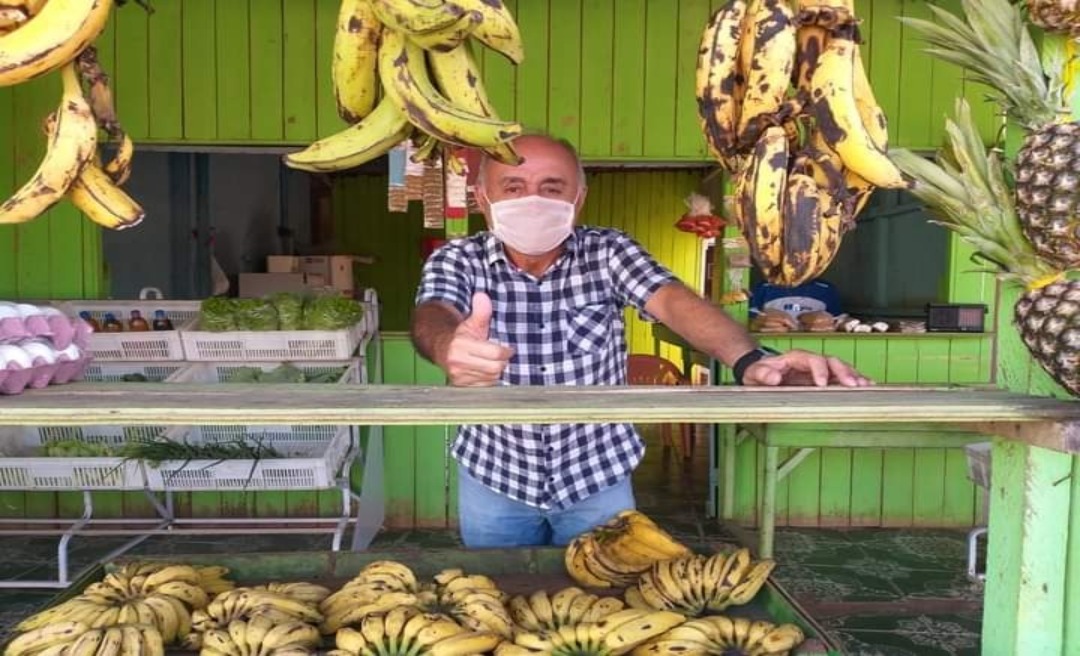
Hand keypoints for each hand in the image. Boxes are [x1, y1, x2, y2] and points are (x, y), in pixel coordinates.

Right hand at [440, 292, 513, 386]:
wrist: (441, 348)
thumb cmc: (460, 335)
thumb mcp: (471, 322)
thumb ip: (480, 311)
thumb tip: (482, 296)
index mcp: (461, 345)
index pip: (494, 353)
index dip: (506, 352)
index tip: (509, 349)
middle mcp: (458, 362)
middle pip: (494, 368)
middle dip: (502, 362)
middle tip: (503, 357)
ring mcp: (459, 376)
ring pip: (490, 379)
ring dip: (496, 372)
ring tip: (495, 363)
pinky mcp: (461, 386)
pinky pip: (484, 387)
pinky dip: (489, 381)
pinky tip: (487, 372)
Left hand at [742, 349, 872, 386]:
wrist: (760, 373)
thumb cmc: (759, 373)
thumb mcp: (754, 373)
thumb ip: (762, 374)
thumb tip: (774, 376)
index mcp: (795, 357)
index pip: (812, 359)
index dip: (820, 370)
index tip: (823, 384)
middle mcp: (811, 361)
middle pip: (832, 361)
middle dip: (844, 372)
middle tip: (852, 385)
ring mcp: (819, 369)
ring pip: (841, 368)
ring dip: (854, 376)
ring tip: (866, 386)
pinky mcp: (824, 378)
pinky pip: (842, 377)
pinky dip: (855, 381)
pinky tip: (867, 387)